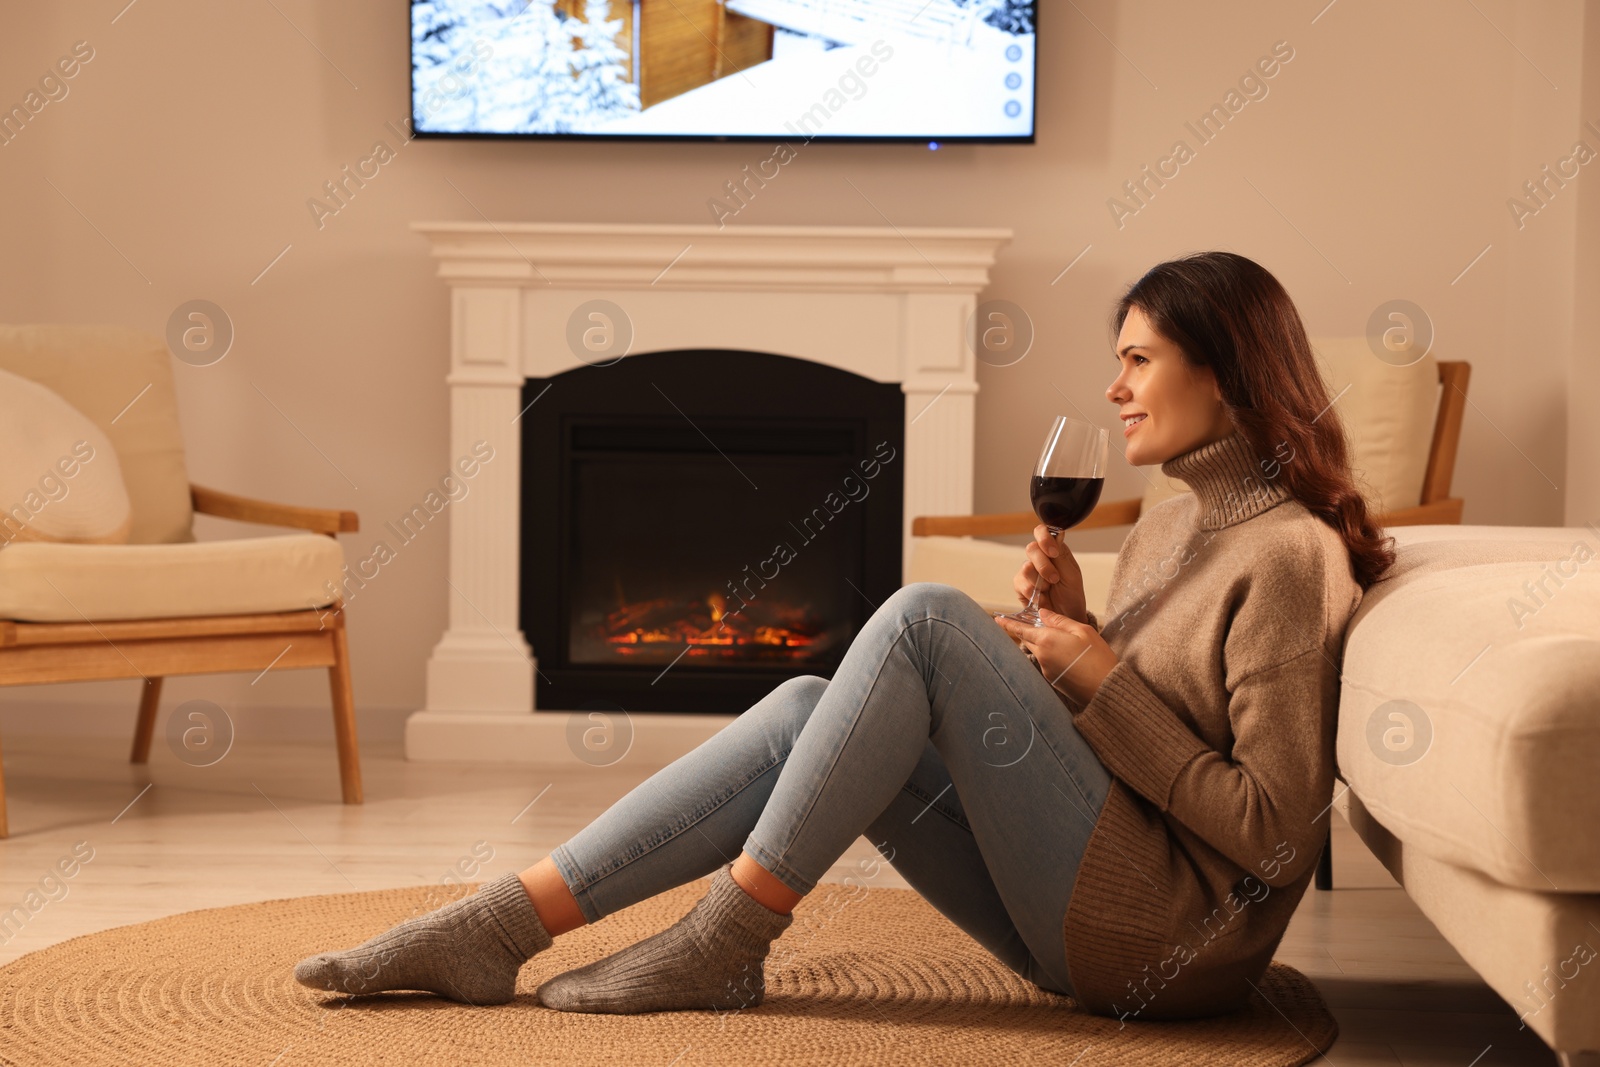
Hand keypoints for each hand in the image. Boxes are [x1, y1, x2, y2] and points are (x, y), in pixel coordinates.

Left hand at [994, 607, 1116, 706]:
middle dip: (1029, 631)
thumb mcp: (1082, 630)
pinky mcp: (1053, 680)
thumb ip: (1060, 621)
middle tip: (1036, 624)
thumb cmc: (1098, 657)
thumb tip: (1043, 613)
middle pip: (1028, 640)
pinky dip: (1051, 655)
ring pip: (1038, 651)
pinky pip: (1046, 663)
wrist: (1106, 689)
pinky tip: (1069, 655)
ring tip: (1062, 641)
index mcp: (1046, 640)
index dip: (1008, 623)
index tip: (997, 619)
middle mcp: (1041, 656)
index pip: (1020, 629)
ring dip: (1043, 644)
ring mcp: (1046, 670)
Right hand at [1014, 523, 1087, 621]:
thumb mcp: (1072, 575)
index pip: (1042, 532)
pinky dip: (1033, 592)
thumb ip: (1062, 556)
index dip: (1044, 538)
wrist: (1065, 617)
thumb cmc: (1071, 595)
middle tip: (1054, 579)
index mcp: (1053, 550)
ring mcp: (1027, 571)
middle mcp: (1039, 558)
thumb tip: (1057, 535)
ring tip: (1049, 590)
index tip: (1053, 552)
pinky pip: (1020, 583)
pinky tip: (1041, 598)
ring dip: (1040, 582)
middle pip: (1031, 548)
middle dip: (1044, 566)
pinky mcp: (1020, 585)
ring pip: (1026, 567)